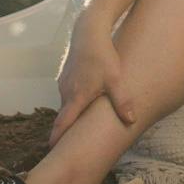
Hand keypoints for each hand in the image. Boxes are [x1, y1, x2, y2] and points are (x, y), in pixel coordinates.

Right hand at [51, 25, 135, 143]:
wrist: (88, 31)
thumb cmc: (102, 55)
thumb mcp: (116, 79)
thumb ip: (122, 102)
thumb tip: (131, 121)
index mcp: (77, 97)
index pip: (63, 123)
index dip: (57, 138)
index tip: (52, 152)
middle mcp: (66, 92)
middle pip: (65, 116)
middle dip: (67, 130)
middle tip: (72, 144)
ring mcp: (64, 83)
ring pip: (68, 104)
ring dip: (72, 114)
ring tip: (81, 125)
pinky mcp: (65, 75)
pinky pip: (68, 94)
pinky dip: (74, 101)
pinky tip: (85, 101)